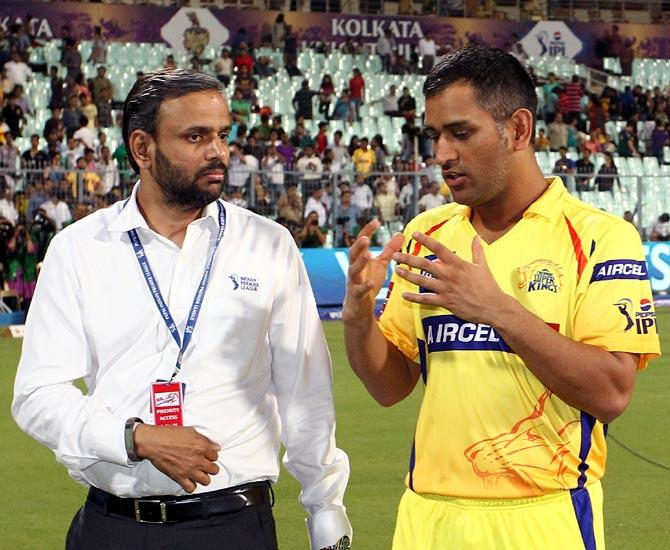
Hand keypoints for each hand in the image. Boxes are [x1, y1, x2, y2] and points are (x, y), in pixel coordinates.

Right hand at [133, 424, 220, 492]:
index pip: (216, 455)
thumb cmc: (168, 435)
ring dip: (204, 477)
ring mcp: (189, 470)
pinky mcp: (180, 477)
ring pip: (206, 480)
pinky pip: (191, 488)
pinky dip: (191, 486)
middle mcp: (197, 459)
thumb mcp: (191, 431)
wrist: (154, 442)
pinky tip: (190, 481)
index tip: (210, 456)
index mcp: (201, 446)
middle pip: (214, 469)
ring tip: (201, 474)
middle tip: (207, 465)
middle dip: (211, 467)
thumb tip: (213, 445)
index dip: (212, 455)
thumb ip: (204, 439)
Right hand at [343, 220, 402, 322]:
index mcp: (360, 259)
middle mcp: (354, 268)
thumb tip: (400, 233)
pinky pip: (359, 290)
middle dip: (359, 246)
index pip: (361, 242)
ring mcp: (353, 282)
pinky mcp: (356, 295)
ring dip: (360, 262)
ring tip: (368, 255)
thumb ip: (389, 250)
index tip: (375, 221)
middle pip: (353, 254)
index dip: (367, 232)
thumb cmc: (368, 282)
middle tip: (366, 238)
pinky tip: (371, 283)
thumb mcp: (380, 265)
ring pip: (353, 270)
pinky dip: (364, 286)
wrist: (359, 307)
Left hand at [392, 233, 511, 325]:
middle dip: (408, 259)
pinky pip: (426, 300)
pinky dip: (414, 298)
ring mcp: (446, 289)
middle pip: (424, 264)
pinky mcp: (445, 302)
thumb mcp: (483, 265)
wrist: (493, 306)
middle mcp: (449, 275)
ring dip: (408, 275)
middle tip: (395, 255)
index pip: (439, 248)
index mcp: (458, 264)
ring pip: (422, 281)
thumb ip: (477, 250)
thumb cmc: (488, 286)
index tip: (414, 234)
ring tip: (397, 270)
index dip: (426, 240)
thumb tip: (477, 236)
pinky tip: (404, 295)